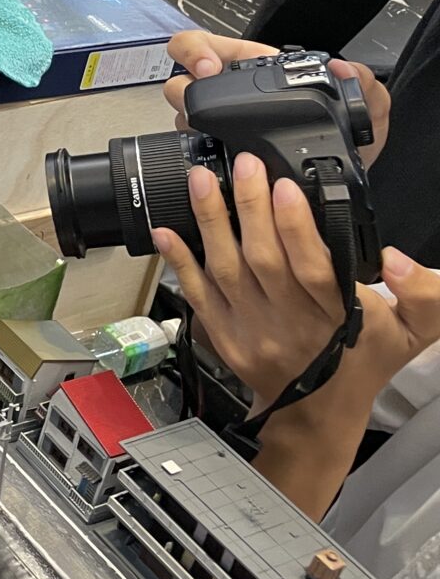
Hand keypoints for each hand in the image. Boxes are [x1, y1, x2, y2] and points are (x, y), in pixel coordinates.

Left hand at [155, 158, 438, 411]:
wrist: (318, 413)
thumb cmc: (362, 361)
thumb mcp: (413, 332)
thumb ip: (425, 295)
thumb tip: (397, 259)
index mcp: (335, 317)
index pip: (312, 267)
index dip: (295, 226)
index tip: (284, 186)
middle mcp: (288, 322)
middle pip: (263, 260)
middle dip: (250, 207)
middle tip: (243, 165)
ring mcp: (250, 329)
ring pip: (225, 270)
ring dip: (210, 222)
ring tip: (202, 181)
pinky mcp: (221, 334)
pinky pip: (195, 293)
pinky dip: (179, 260)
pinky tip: (165, 230)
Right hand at [161, 30, 388, 163]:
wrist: (340, 181)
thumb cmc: (345, 138)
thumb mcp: (363, 107)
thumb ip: (362, 81)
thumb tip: (340, 66)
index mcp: (250, 68)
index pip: (202, 45)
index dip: (195, 51)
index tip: (209, 67)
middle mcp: (226, 94)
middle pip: (179, 79)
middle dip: (184, 88)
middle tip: (202, 101)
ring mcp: (215, 125)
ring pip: (179, 115)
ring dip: (188, 121)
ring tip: (209, 133)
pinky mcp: (215, 155)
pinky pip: (191, 149)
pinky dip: (196, 152)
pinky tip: (216, 160)